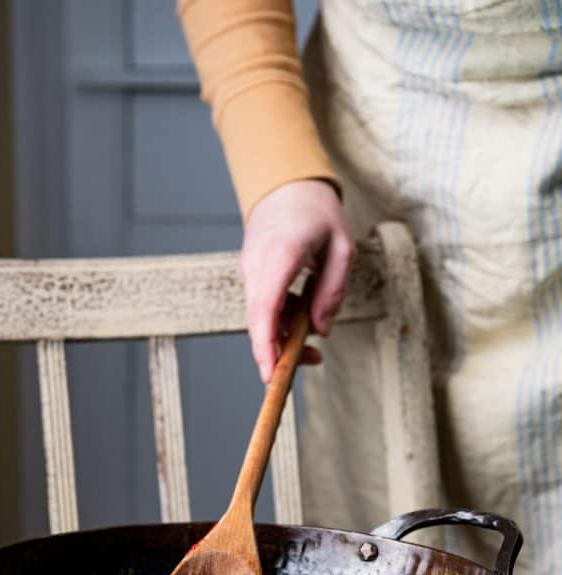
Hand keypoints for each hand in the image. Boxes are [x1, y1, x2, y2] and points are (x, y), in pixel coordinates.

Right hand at [240, 179, 354, 382]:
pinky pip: (262, 307)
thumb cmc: (317, 213)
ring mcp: (249, 270)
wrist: (285, 186)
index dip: (266, 344)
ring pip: (260, 317)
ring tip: (313, 347)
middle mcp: (257, 264)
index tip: (270, 372)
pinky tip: (300, 320)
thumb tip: (321, 330)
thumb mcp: (342, 247)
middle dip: (278, 351)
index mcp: (281, 254)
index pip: (266, 307)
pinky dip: (279, 321)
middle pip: (259, 320)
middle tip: (312, 361)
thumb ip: (333, 290)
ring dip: (282, 337)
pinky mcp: (250, 276)